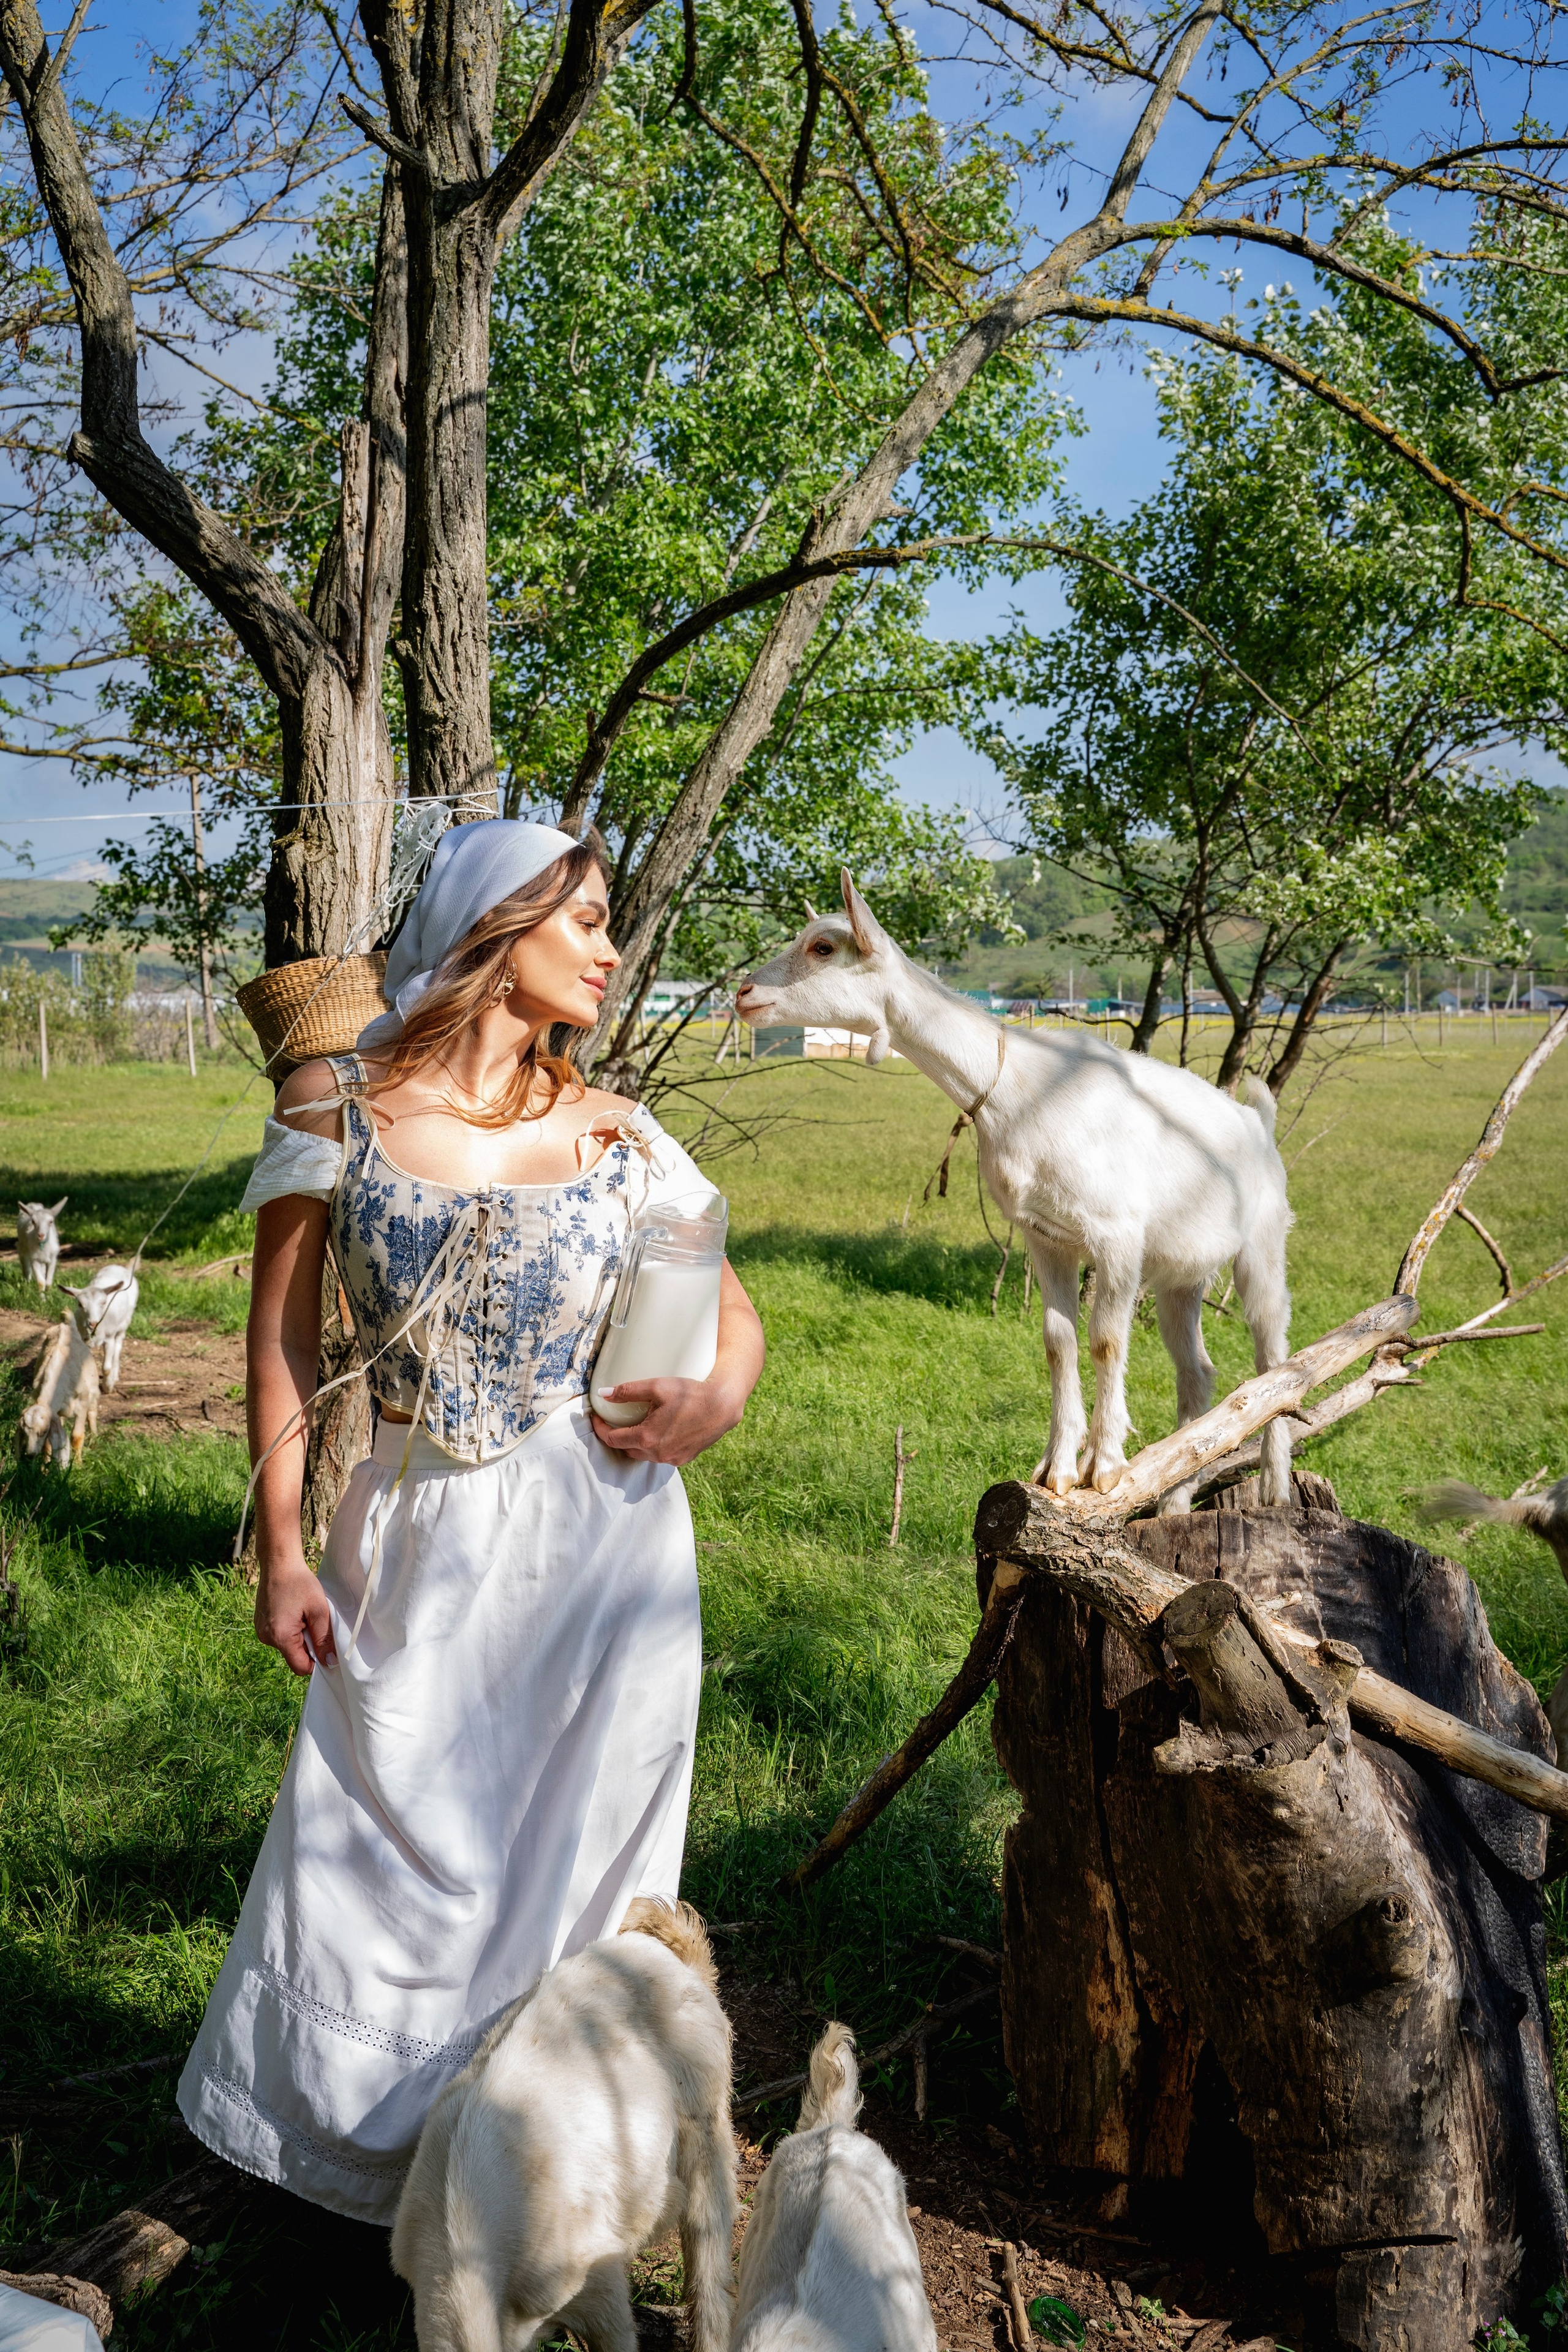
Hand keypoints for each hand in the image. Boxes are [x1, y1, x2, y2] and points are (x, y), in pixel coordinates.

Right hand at [255, 1553, 336, 1675]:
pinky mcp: (259, 1624)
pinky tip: (293, 1611)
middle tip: (314, 1621)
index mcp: (280, 1637)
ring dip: (299, 1636)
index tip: (325, 1646)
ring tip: (302, 1613)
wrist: (279, 1563)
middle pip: (294, 1656)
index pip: (301, 1667)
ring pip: (287, 1645)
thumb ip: (324, 1639)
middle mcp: (266, 1638)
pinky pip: (279, 1635)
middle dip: (308, 1645)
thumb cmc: (300, 1583)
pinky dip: (289, 1629)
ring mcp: (260, 1631)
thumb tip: (330, 1662)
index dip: (316, 1661)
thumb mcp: (319, 1611)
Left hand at [591, 1375, 746, 1465]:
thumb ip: (628, 1391)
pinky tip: (659, 1432)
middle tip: (616, 1420)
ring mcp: (672, 1459)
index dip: (600, 1428)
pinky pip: (661, 1456)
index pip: (613, 1439)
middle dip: (618, 1437)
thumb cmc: (691, 1393)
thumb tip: (604, 1394)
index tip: (597, 1417)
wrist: (723, 1406)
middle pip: (626, 1449)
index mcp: (647, 1437)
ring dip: (636, 1443)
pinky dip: (654, 1446)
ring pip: (644, 1455)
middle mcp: (657, 1453)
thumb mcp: (657, 1387)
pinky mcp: (684, 1459)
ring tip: (637, 1425)